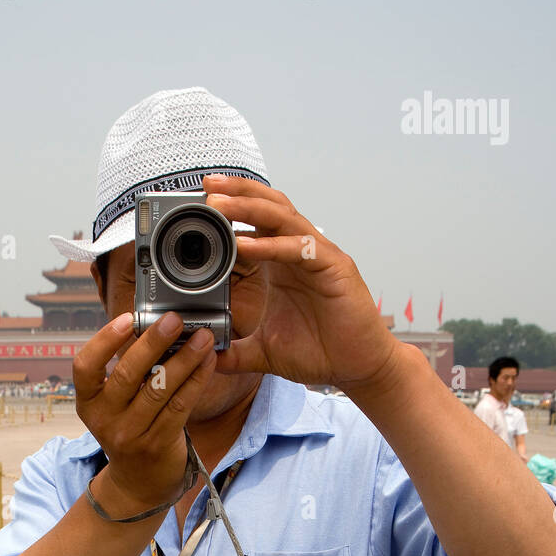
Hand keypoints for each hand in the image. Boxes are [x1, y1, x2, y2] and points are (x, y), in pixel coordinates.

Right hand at [72, 310, 216, 511]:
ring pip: (159, 389)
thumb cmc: (130, 431)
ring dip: (184, 359)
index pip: (85, 366)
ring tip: (202, 337)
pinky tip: (208, 362)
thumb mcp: (114, 406)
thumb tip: (155, 327)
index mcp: (89, 402)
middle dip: (153, 343)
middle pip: (127, 374)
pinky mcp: (158, 444)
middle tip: (174, 319)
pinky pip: (180, 406)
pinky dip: (196, 381)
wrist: (138, 485)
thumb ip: (126, 373)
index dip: (104, 340)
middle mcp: (104, 419)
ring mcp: (131, 434)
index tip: (127, 319)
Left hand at [202, 174, 400, 393]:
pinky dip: (271, 245)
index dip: (231, 207)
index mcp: (281, 263)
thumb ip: (235, 352)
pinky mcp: (334, 268)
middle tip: (207, 186)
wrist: (356, 369)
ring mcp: (317, 256)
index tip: (200, 202)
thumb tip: (208, 357)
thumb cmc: (318, 352)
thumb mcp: (263, 352)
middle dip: (236, 193)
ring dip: (248, 208)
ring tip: (218, 204)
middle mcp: (298, 252)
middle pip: (267, 207)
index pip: (255, 221)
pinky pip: (299, 248)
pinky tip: (245, 246)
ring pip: (282, 218)